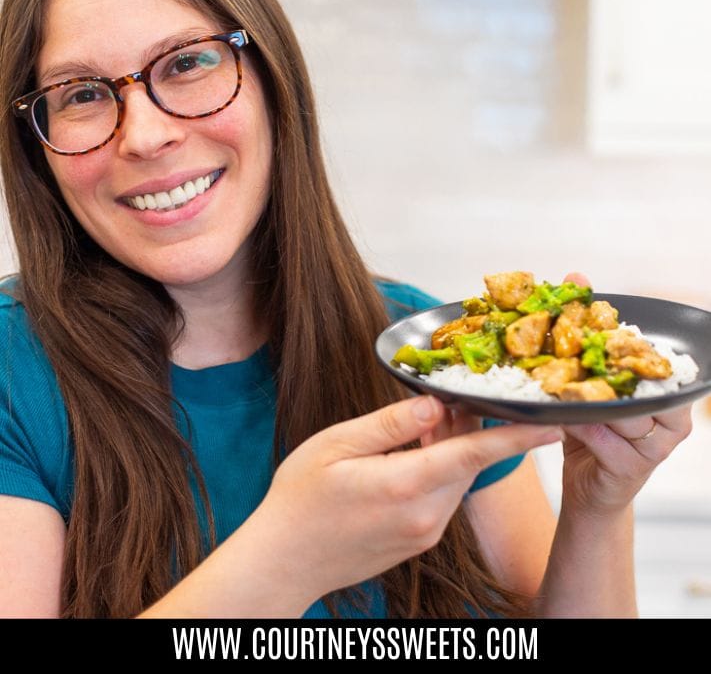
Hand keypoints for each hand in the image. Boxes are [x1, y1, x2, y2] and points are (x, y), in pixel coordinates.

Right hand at [252, 394, 561, 607]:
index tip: (552, 422)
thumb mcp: (338, 444)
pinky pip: (442, 496)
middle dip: (468, 427)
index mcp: (406, 486)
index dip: (516, 436)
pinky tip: (407, 457)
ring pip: (457, 478)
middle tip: (446, 395)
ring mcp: (424, 533)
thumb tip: (435, 403)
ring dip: (450, 449)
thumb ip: (392, 422)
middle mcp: (425, 516)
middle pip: (468, 461)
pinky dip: (437, 470)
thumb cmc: (300, 500)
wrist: (284, 561)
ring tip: (416, 427)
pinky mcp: (419, 541)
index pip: (475, 454)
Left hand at [558, 271, 692, 517]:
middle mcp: (672, 417)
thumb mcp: (592, 376)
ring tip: (558, 381)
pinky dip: (576, 423)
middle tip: (570, 347)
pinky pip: (601, 437)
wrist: (589, 486)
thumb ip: (590, 329)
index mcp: (668, 389)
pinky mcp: (631, 467)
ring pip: (621, 410)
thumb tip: (576, 278)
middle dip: (603, 364)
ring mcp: (655, 445)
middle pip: (639, 380)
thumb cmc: (596, 427)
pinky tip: (558, 414)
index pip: (652, 355)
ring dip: (585, 395)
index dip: (622, 338)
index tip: (591, 325)